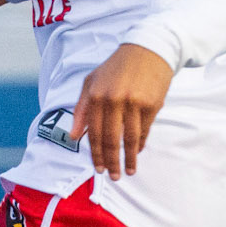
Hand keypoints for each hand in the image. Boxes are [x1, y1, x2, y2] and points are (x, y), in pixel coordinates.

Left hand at [70, 43, 173, 178]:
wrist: (148, 50)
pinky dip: (141, 143)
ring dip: (129, 158)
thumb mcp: (91, 82)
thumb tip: (73, 136)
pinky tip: (138, 152)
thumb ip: (81, 109)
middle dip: (112, 161)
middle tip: (113, 176)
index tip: (99, 168)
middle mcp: (114, 100)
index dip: (95, 154)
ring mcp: (134, 103)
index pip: (93, 132)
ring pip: (130, 139)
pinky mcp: (152, 104)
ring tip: (129, 171)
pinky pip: (145, 130)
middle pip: (111, 139)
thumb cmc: (116, 68)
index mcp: (96, 95)